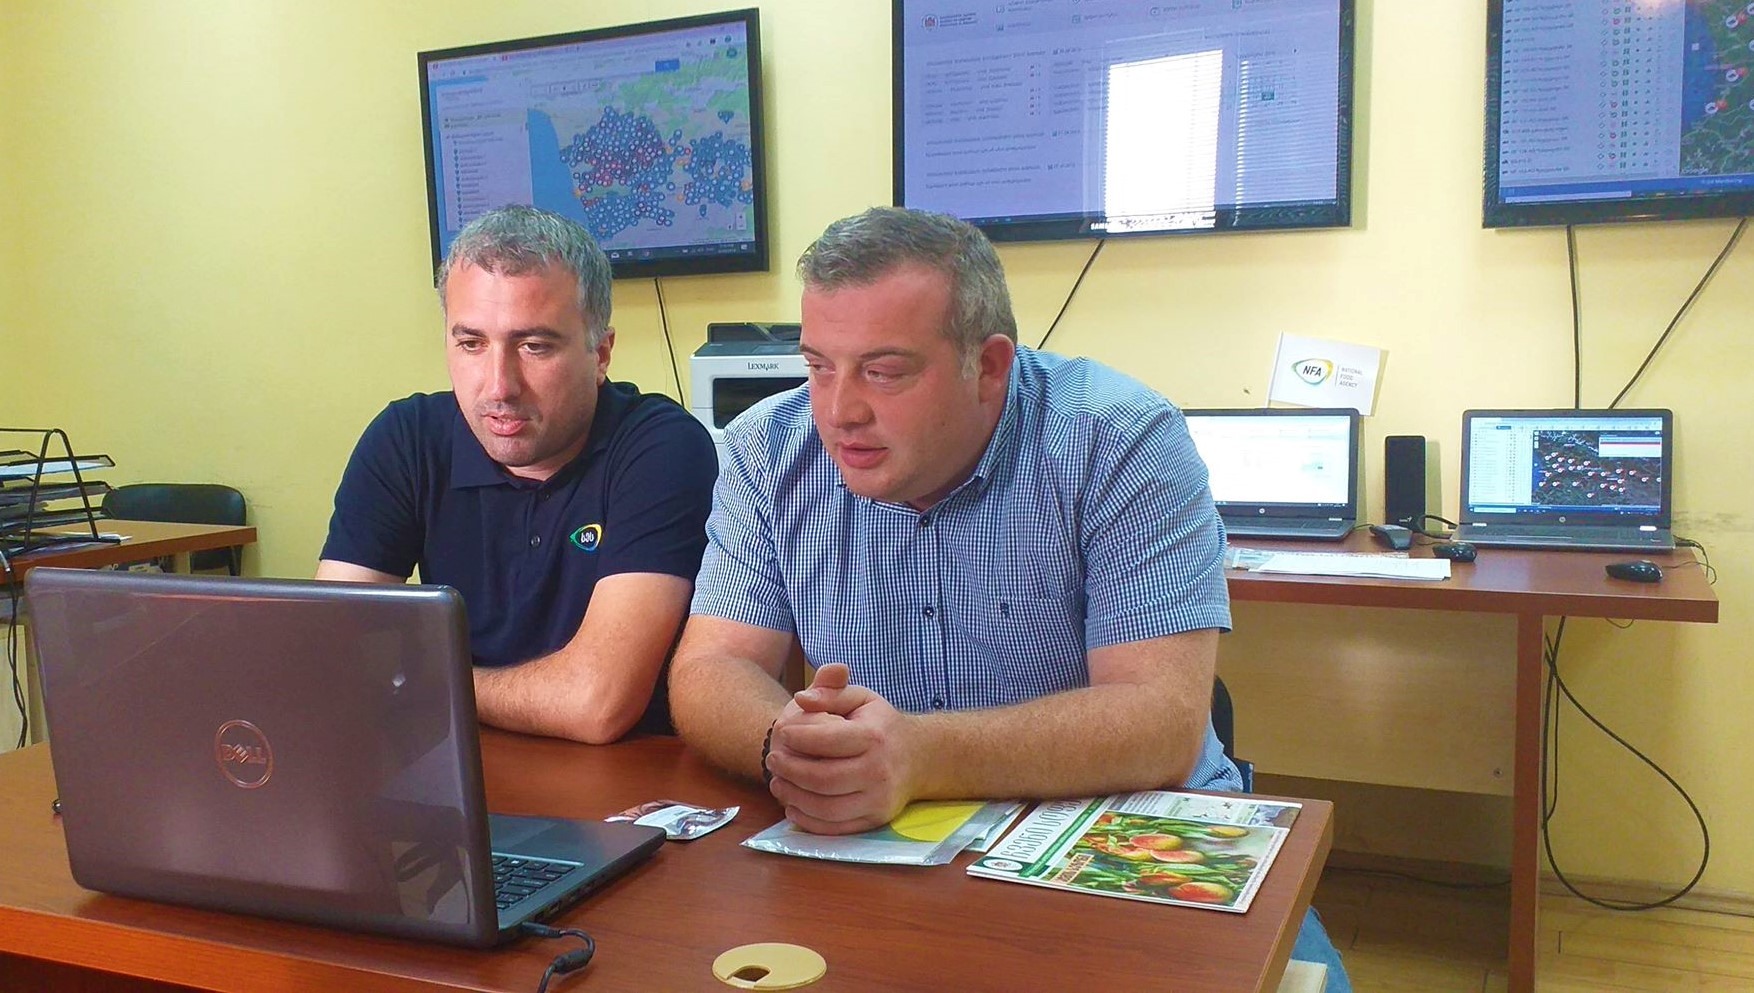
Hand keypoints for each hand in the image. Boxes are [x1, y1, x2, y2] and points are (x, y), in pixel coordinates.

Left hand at [765, 663, 918, 834]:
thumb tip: (801, 698)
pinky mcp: (874, 820)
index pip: (829, 740)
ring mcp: (878, 800)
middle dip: (791, 770)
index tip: (782, 732)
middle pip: (824, 779)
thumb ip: (831, 691)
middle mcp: (878, 771)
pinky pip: (835, 828)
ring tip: (777, 783)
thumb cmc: (880, 725)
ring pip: (826, 808)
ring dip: (794, 797)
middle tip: (772, 760)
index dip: (800, 737)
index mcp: (874, 737)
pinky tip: (792, 806)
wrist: (918, 758)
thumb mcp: (861, 698)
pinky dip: (808, 820)